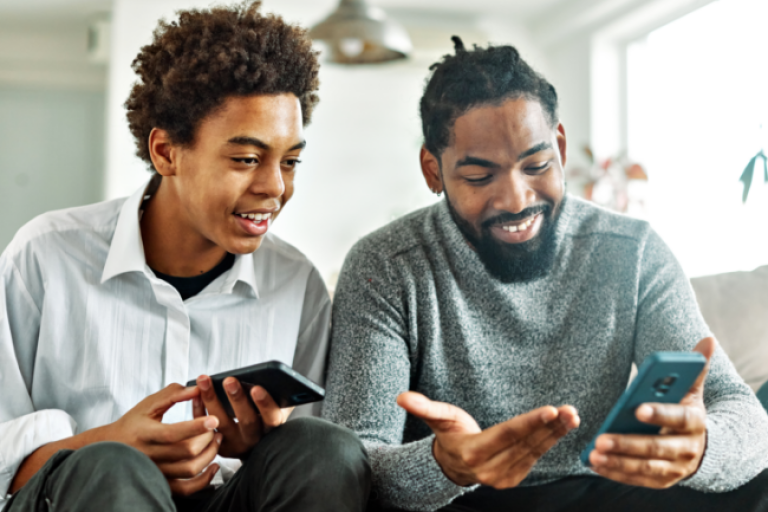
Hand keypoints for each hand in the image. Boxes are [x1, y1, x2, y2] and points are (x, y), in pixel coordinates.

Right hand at [105, 383, 222, 495]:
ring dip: (210, 455)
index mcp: (146, 434)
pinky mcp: (162, 482)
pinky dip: (204, 479)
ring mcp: (157, 471)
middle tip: (215, 426)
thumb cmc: (133, 423)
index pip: (172, 433)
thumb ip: (173, 394)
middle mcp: (151, 455)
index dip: (195, 427)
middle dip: (207, 438)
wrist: (112, 447)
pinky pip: (187, 488)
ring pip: (190, 470)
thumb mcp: (148, 404)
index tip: (213, 419)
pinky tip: (213, 466)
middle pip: (186, 452)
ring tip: (216, 440)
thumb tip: (198, 389)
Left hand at [194, 375, 291, 457]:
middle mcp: (254, 439)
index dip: (265, 404)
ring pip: (222, 424)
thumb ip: (273, 396)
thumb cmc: (263, 414)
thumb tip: (262, 376)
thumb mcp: (274, 407)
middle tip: (229, 380)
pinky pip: (206, 428)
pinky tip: (195, 393)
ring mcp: (235, 445)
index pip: (272, 418)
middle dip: (237, 399)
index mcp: (272, 427)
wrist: (252, 442)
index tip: (256, 388)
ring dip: (212, 400)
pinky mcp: (218, 447)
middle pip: (247, 421)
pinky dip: (199, 410)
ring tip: (204, 381)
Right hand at [397, 392, 579, 487]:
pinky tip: (563, 426)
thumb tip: (401, 398)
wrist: (452, 465)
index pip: (507, 435)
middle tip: (571, 411)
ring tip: (573, 416)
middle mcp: (490, 468)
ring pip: (535, 452)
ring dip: (556, 434)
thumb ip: (423, 407)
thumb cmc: (448, 434)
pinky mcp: (513, 478)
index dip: (530, 423)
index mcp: (473, 452)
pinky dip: (551, 441)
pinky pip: (535, 458)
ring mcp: (503, 477)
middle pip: (526, 444)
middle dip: (550, 427)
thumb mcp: (437, 419)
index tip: (552, 410)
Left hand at [588, 337, 715, 487]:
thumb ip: (695, 367)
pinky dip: (615, 473)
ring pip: (645, 467)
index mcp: (695, 422)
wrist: (701, 447)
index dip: (660, 413)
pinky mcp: (661, 481)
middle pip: (657, 447)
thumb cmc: (686, 410)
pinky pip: (637, 479)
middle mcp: (687, 448)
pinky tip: (595, 464)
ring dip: (618, 462)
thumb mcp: (692, 390)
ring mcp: (675, 468)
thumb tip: (708, 340)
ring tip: (594, 454)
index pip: (678, 418)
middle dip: (628, 444)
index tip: (637, 408)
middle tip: (601, 439)